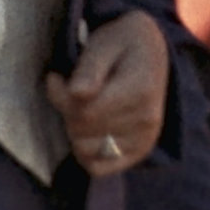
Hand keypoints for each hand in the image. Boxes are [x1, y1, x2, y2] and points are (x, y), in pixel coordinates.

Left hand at [46, 11, 165, 180]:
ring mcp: (144, 140)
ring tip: (82, 106)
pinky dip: (86, 151)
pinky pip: (99, 167)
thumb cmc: (123, 42)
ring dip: (75, 130)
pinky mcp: (139, 152)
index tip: (55, 78)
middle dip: (67, 111)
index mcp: (140, 90)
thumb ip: (90, 67)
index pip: (84, 112)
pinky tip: (88, 128)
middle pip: (82, 132)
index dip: (60, 96)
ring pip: (85, 150)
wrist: (154, 50)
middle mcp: (146, 120)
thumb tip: (77, 93)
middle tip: (71, 90)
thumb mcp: (105, 42)